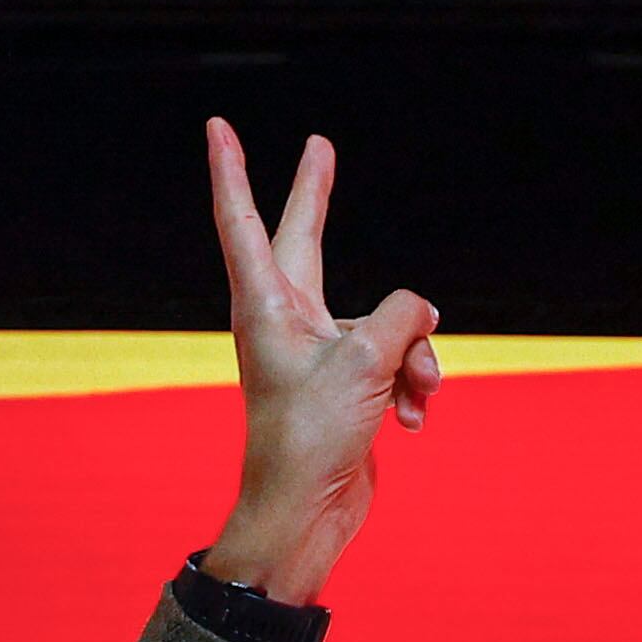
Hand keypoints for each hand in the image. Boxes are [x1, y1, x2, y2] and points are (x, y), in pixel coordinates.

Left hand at [199, 118, 439, 608]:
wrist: (308, 514)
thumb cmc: (311, 439)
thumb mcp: (365, 361)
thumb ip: (403, 315)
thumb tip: (424, 315)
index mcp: (265, 306)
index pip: (244, 221)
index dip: (232, 171)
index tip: (217, 128)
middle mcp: (287, 320)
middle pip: (308, 239)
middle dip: (318, 194)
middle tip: (320, 144)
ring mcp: (320, 350)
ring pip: (390, 319)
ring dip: (416, 355)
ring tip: (407, 397)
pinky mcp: (350, 381)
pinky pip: (402, 358)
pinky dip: (415, 384)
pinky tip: (410, 420)